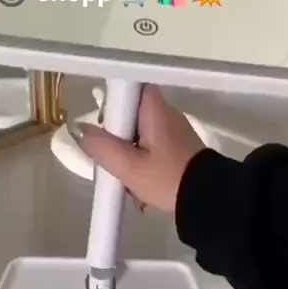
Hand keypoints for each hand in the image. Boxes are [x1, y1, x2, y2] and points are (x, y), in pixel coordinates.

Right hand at [68, 84, 204, 211]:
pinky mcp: (177, 147)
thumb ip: (101, 147)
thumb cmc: (168, 179)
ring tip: (127, 180)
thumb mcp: (129, 167)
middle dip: (116, 138)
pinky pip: (150, 147)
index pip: (127, 88)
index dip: (111, 105)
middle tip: (113, 160)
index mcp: (154, 108)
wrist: (208, 200)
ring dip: (128, 155)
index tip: (105, 128)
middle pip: (129, 114)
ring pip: (138, 134)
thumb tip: (79, 130)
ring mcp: (173, 130)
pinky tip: (140, 186)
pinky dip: (141, 163)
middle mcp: (165, 112)